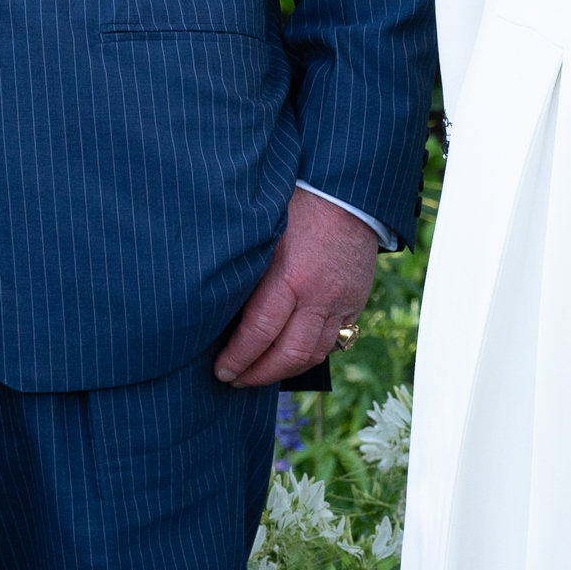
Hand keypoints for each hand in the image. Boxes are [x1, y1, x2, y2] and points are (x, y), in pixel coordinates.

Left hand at [213, 188, 379, 389]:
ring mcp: (341, 302)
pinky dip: (310, 354)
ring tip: (260, 373)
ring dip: (284, 370)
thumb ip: (246, 267)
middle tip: (235, 379)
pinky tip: (290, 354)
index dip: (236, 358)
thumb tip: (215, 301)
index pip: (258, 333)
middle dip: (258, 374)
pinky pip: (333, 342)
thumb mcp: (263, 229)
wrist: (350, 190)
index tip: (219, 370)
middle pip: (288, 355)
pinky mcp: (355, 302)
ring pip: (313, 355)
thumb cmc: (298, 202)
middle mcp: (318, 296)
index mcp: (290, 276)